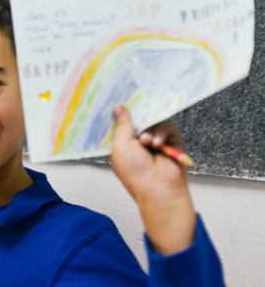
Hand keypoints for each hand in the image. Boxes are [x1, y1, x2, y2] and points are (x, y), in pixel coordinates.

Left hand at [111, 105, 196, 254]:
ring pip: (153, 120)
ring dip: (150, 130)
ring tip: (147, 143)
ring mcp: (156, 140)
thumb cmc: (135, 170)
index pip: (121, 122)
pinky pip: (167, 126)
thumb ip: (122, 124)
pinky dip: (161, 133)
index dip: (119, 112)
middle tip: (134, 113)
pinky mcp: (172, 141)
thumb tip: (119, 106)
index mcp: (123, 143)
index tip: (115, 98)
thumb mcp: (121, 145)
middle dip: (137, 117)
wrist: (159, 188)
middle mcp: (139, 140)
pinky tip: (157, 145)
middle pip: (139, 117)